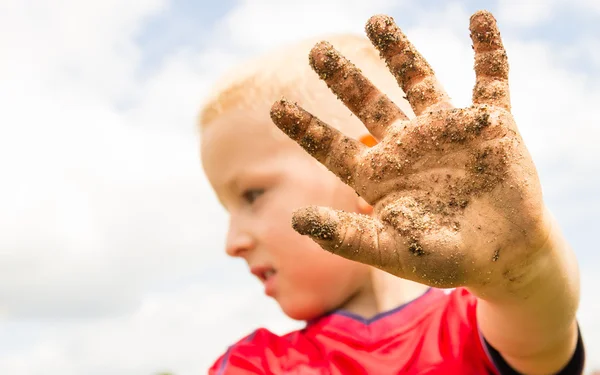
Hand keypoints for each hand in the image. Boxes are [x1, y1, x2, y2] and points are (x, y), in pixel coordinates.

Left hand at [270, 11, 549, 292]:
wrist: (504, 257)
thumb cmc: (445, 259)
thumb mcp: (392, 249)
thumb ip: (347, 236)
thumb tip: (295, 220)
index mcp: (378, 175)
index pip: (332, 145)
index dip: (306, 127)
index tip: (275, 107)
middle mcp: (407, 145)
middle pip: (367, 101)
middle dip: (343, 76)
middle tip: (317, 50)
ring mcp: (447, 130)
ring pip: (417, 79)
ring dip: (398, 50)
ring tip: (374, 20)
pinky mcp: (492, 124)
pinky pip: (491, 78)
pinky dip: (488, 50)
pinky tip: (480, 19)